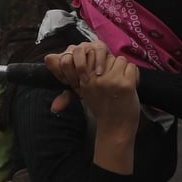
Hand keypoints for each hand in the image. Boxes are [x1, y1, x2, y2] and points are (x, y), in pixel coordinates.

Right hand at [45, 42, 140, 173]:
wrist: (116, 128)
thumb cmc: (101, 109)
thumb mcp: (82, 93)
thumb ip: (69, 77)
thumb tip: (47, 58)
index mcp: (83, 79)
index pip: (85, 53)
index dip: (94, 59)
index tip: (98, 71)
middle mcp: (95, 79)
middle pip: (105, 55)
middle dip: (110, 65)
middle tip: (112, 80)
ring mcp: (111, 81)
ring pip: (119, 60)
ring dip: (123, 70)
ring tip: (121, 84)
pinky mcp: (125, 84)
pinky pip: (131, 67)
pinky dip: (134, 75)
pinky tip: (130, 86)